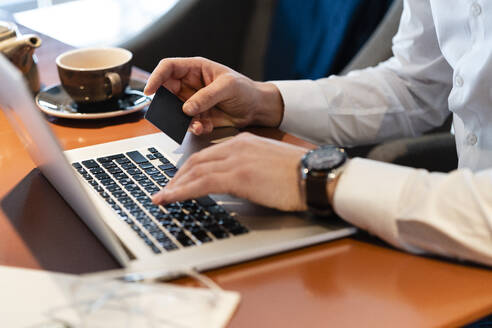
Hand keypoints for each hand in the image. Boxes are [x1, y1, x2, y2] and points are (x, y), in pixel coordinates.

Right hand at [144, 57, 283, 134]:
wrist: (257, 109)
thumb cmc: (245, 90)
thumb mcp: (228, 87)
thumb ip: (207, 96)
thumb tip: (186, 108)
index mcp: (195, 69)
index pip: (168, 68)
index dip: (156, 77)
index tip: (150, 91)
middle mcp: (190, 85)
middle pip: (167, 92)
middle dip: (168, 105)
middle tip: (173, 114)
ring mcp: (193, 102)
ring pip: (176, 111)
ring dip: (182, 120)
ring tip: (197, 124)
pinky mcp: (198, 117)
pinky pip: (188, 123)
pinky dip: (194, 127)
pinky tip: (205, 127)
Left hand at [152, 132, 308, 211]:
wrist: (315, 175)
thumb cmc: (299, 174)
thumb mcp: (269, 164)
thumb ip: (249, 167)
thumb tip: (237, 182)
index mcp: (244, 142)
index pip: (208, 154)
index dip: (189, 168)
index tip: (180, 179)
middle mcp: (237, 146)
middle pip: (197, 160)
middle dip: (177, 176)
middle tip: (166, 190)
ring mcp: (237, 160)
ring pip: (195, 170)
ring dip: (174, 185)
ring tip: (161, 198)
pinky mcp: (239, 176)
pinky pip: (202, 183)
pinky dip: (181, 191)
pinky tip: (170, 199)